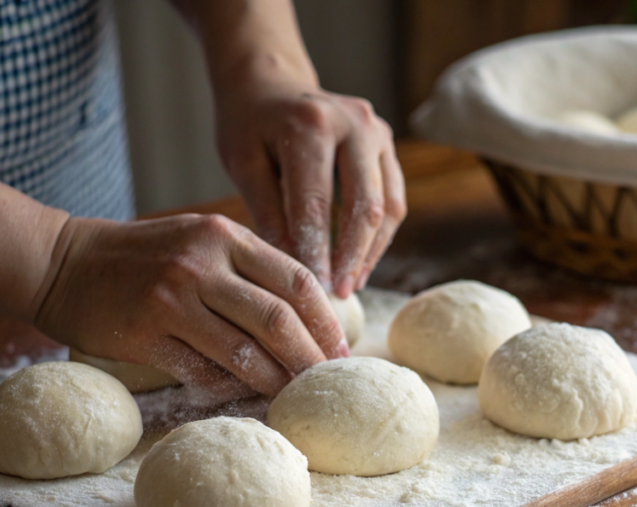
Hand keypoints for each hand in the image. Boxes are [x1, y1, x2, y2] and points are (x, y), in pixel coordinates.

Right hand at [34, 213, 348, 398]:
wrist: (60, 263)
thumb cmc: (142, 257)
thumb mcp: (199, 240)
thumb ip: (248, 267)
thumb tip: (306, 315)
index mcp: (224, 237)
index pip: (295, 280)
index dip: (326, 321)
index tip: (341, 351)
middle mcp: (201, 264)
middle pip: (277, 320)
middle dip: (309, 358)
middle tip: (323, 383)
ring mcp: (172, 300)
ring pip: (243, 352)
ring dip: (273, 380)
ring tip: (289, 396)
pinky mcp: (145, 334)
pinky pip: (202, 372)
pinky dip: (228, 388)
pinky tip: (241, 394)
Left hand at [213, 69, 406, 297]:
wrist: (271, 81)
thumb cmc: (249, 124)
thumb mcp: (243, 162)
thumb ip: (268, 211)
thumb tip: (293, 266)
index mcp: (311, 124)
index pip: (317, 203)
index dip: (316, 251)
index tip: (312, 290)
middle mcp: (354, 123)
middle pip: (364, 206)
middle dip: (352, 257)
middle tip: (339, 294)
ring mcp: (378, 132)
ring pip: (388, 206)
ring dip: (371, 251)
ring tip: (351, 285)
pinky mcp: (388, 145)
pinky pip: (393, 199)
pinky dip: (378, 236)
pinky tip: (359, 263)